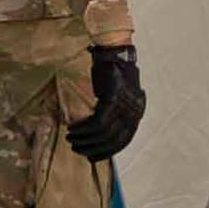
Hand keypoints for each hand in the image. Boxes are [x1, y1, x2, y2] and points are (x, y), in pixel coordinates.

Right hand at [66, 42, 148, 165]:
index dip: (106, 152)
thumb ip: (116, 114)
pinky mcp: (112, 100)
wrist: (114, 50)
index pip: (123, 142)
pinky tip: (72, 128)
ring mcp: (124, 107)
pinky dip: (82, 128)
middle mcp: (133, 112)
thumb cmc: (114, 73)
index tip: (91, 157)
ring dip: (84, 139)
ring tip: (71, 138)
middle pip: (112, 141)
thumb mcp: (120, 96)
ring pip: (102, 134)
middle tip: (76, 148)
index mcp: (137, 113)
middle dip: (92, 148)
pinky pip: (96, 123)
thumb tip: (102, 135)